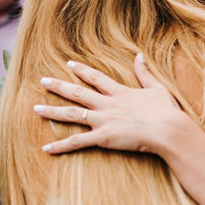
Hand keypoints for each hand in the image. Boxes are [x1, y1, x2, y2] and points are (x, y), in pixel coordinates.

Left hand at [34, 55, 189, 157]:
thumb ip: (145, 73)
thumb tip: (139, 55)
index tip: (69, 64)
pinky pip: (77, 142)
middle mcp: (107, 104)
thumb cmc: (166, 111)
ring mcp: (103, 120)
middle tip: (42, 80)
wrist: (168, 129)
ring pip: (72, 114)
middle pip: (78, 93)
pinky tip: (46, 149)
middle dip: (59, 86)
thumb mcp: (157, 88)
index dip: (82, 70)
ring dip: (53, 111)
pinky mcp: (103, 138)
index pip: (96, 78)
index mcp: (120, 92)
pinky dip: (61, 146)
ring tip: (36, 109)